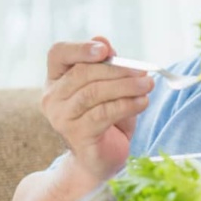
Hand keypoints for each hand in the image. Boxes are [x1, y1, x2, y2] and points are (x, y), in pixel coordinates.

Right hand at [41, 37, 154, 178]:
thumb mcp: (109, 87)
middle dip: (117, 70)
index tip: (106, 51)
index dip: (80, 48)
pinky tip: (142, 102)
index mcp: (56, 78)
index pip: (58, 53)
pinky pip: (103, 113)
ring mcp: (61, 117)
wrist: (102, 159)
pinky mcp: (76, 134)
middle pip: (82, 73)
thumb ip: (106, 65)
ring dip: (126, 87)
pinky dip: (126, 105)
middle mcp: (53, 97)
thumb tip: (103, 40)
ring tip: (148, 86)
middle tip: (143, 71)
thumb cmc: (107, 119)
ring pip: (94, 93)